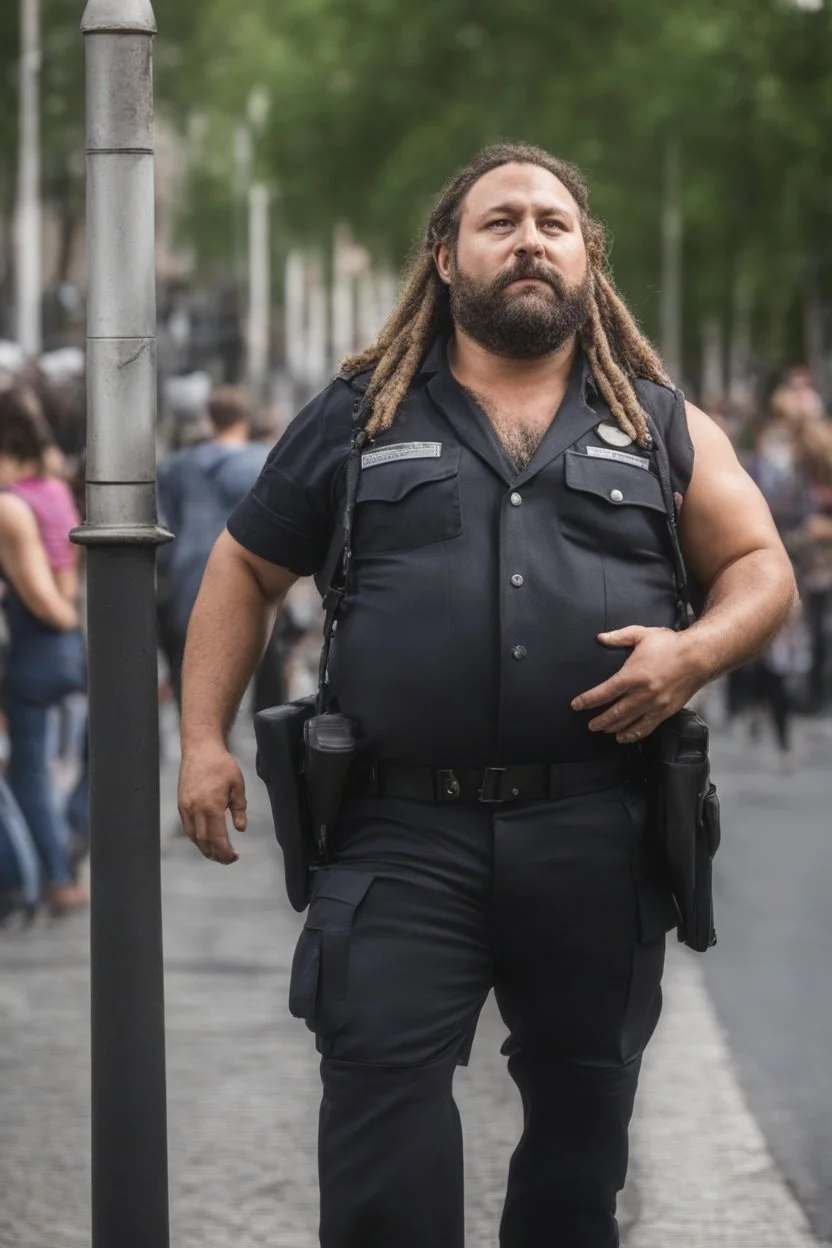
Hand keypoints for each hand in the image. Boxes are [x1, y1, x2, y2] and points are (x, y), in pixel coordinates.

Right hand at [178, 740, 247, 864]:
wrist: (200, 749)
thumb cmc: (221, 764)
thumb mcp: (237, 785)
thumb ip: (239, 808)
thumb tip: (240, 828)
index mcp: (211, 807)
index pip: (218, 838)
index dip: (226, 852)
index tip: (235, 857)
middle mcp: (195, 810)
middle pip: (204, 842)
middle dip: (216, 855)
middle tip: (228, 860)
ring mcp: (186, 808)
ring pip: (194, 837)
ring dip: (205, 849)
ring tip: (217, 854)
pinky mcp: (181, 804)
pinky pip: (187, 828)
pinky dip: (196, 838)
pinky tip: (205, 840)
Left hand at [571, 626, 708, 743]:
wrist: (699, 656)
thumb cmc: (670, 644)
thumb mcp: (642, 634)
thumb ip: (619, 637)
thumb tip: (600, 638)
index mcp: (633, 675)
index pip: (604, 693)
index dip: (588, 700)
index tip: (576, 705)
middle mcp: (643, 694)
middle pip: (615, 713)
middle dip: (599, 721)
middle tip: (589, 725)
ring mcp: (655, 705)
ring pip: (629, 723)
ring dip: (613, 729)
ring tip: (603, 731)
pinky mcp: (666, 711)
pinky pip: (647, 728)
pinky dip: (634, 734)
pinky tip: (625, 736)